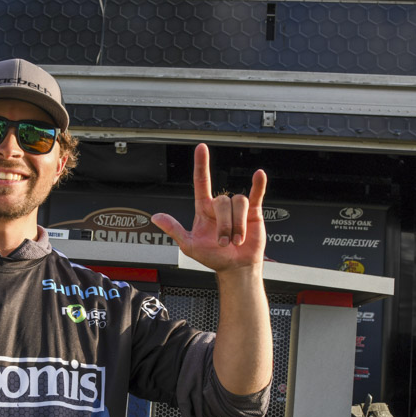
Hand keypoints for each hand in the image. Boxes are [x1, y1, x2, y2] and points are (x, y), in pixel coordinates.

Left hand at [152, 143, 266, 271]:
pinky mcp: (253, 212)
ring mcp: (237, 209)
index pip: (201, 182)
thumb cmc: (212, 257)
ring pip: (238, 202)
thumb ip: (174, 229)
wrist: (235, 267)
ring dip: (238, 225)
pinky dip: (259, 184)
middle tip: (225, 242)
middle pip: (223, 201)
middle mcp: (220, 206)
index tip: (201, 148)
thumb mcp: (189, 245)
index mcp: (204, 209)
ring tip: (237, 240)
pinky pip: (256, 194)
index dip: (201, 165)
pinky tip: (259, 175)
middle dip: (225, 225)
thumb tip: (156, 217)